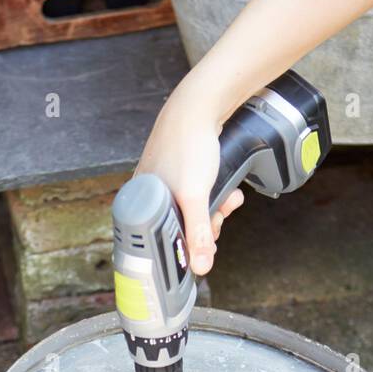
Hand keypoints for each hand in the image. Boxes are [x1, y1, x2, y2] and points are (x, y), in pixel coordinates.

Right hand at [135, 79, 244, 274]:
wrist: (200, 105)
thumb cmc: (187, 145)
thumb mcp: (194, 196)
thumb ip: (197, 233)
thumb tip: (200, 266)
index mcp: (141, 201)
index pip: (158, 241)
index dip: (182, 248)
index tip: (201, 248)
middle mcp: (151, 193)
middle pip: (179, 228)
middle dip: (206, 227)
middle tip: (219, 220)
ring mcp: (167, 182)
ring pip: (194, 212)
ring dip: (217, 211)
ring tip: (229, 201)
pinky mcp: (184, 173)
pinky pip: (201, 196)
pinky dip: (218, 197)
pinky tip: (230, 193)